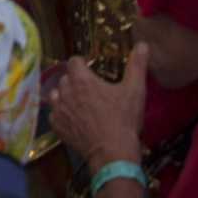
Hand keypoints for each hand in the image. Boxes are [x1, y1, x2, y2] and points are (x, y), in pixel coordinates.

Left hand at [50, 45, 148, 170]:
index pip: (74, 61)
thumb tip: (142, 44)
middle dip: (76, 81)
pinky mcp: (57, 126)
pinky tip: (75, 120)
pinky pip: (54, 114)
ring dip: (65, 96)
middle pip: (66, 78)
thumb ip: (137, 65)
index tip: (93, 72)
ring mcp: (59, 109)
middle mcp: (65, 91)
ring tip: (81, 105)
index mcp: (82, 79)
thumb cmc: (124, 119)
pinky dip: (62, 115)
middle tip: (91, 91)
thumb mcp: (135, 90)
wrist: (113, 153)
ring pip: (56, 94)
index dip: (83, 64)